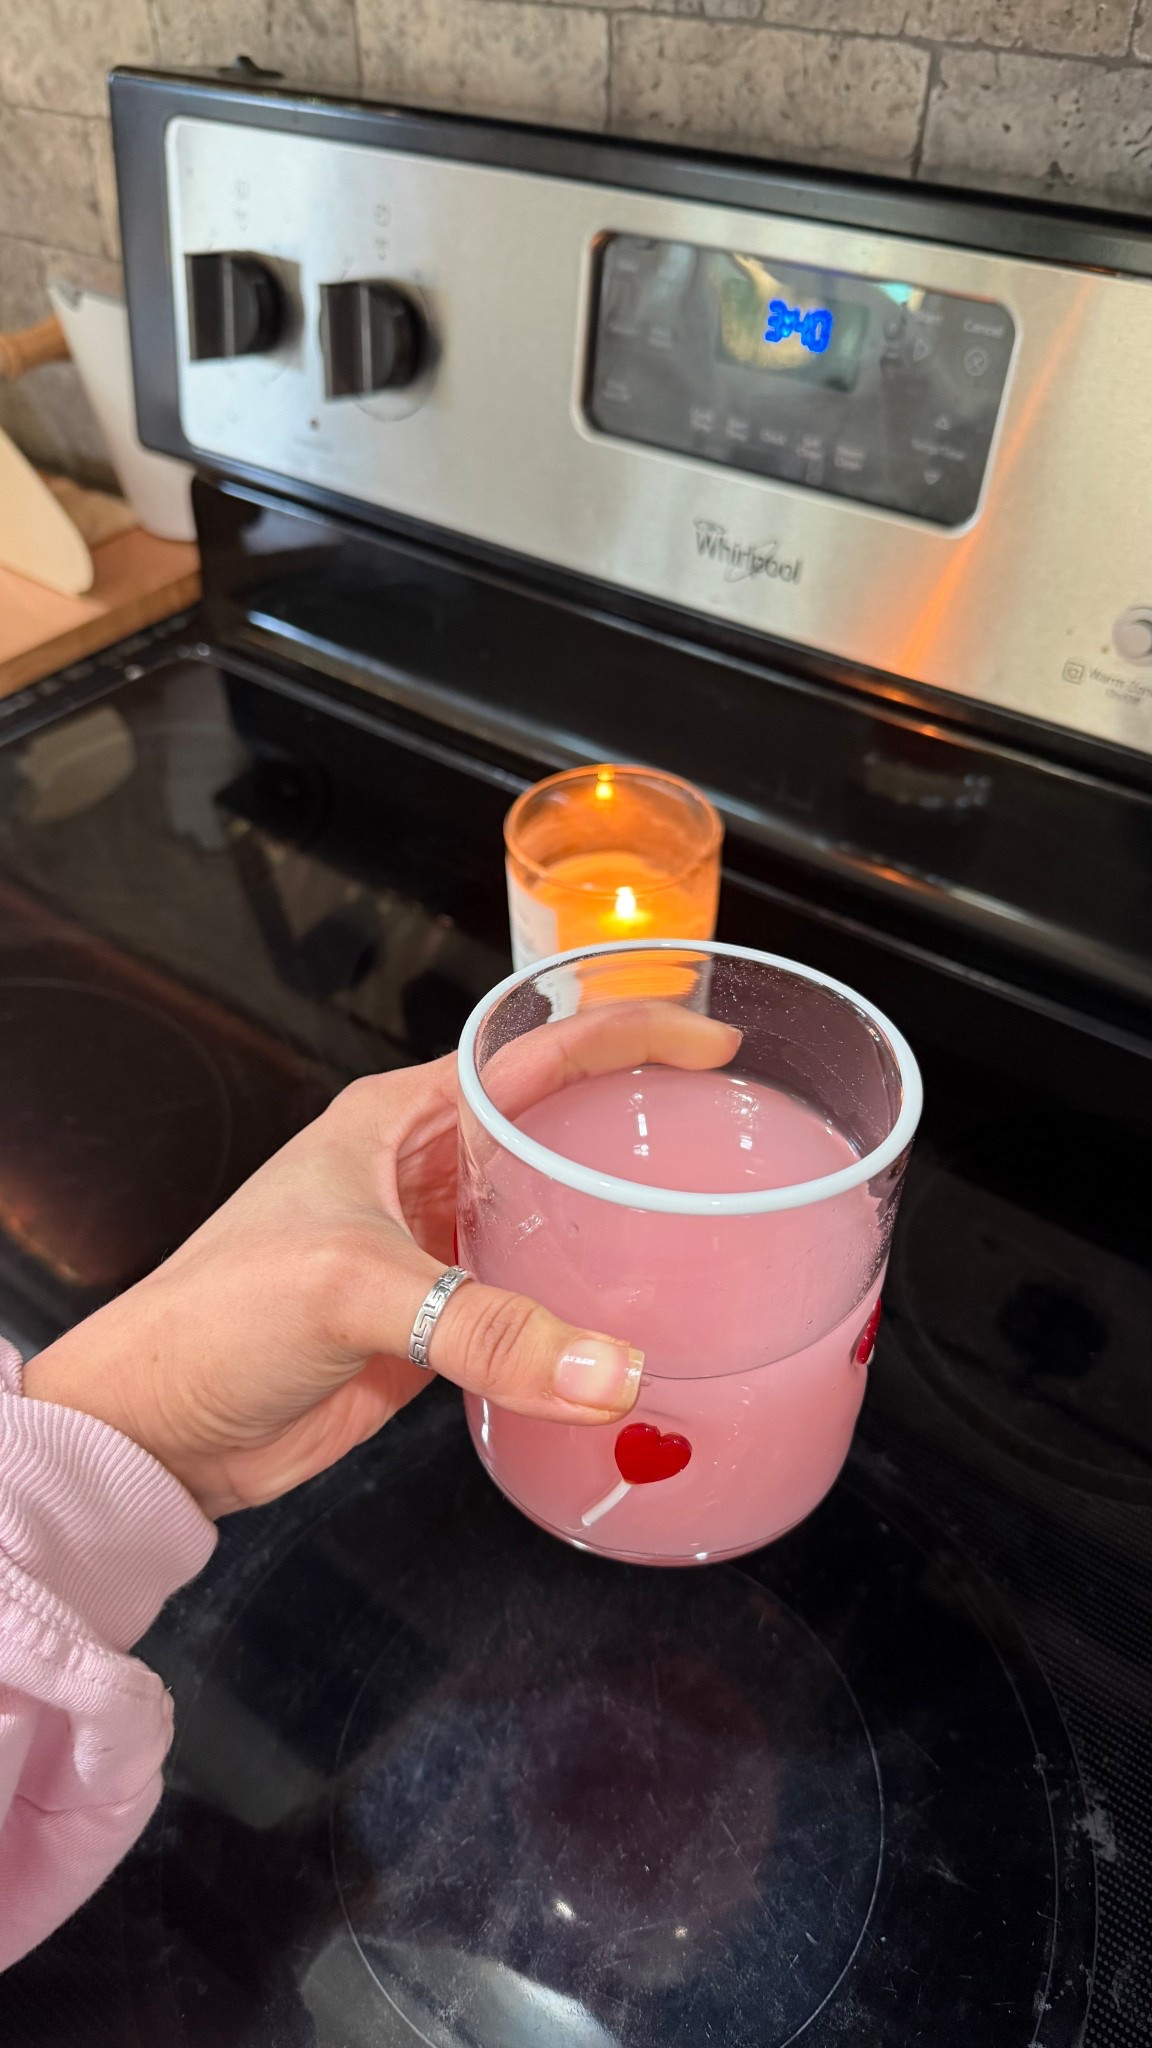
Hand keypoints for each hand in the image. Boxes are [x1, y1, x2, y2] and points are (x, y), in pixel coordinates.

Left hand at [24, 1004, 738, 1517]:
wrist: (156, 1428)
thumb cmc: (211, 1316)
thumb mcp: (348, 1288)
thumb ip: (483, 1328)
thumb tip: (608, 1369)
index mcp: (397, 1119)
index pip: (530, 1051)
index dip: (623, 1036)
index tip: (710, 1042)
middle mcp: (422, 1172)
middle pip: (554, 1130)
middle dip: (638, 1129)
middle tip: (733, 1145)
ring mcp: (433, 1251)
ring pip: (550, 1220)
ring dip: (617, 1230)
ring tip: (708, 1236)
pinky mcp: (435, 1328)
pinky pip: (531, 1308)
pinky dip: (584, 1320)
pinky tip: (635, 1333)